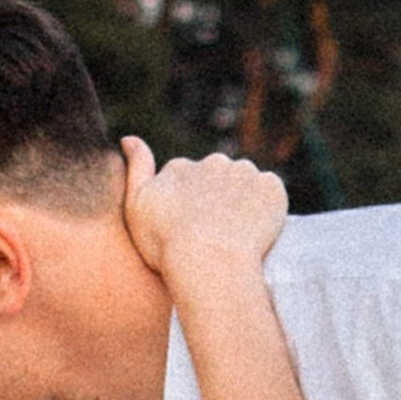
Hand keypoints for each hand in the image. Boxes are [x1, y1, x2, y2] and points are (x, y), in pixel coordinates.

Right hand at [117, 134, 287, 286]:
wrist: (208, 261)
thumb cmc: (166, 242)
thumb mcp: (136, 205)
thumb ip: (136, 167)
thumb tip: (128, 137)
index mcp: (181, 167)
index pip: (187, 179)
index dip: (188, 204)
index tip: (189, 227)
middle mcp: (213, 162)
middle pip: (218, 177)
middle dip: (217, 197)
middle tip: (215, 232)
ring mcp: (245, 173)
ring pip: (245, 183)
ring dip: (243, 200)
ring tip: (237, 234)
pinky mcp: (271, 187)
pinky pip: (271, 192)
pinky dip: (267, 207)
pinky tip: (256, 230)